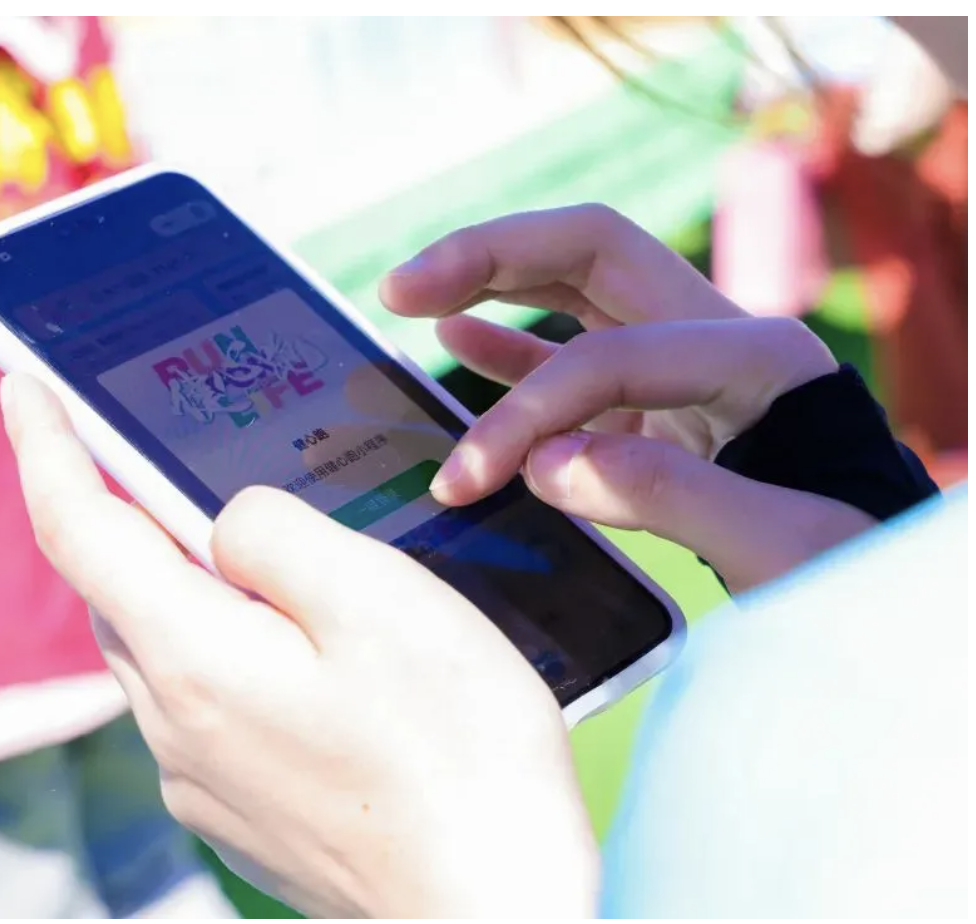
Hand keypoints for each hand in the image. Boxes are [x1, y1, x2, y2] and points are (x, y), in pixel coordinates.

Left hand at [1, 373, 598, 918]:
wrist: (494, 907)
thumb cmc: (457, 753)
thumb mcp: (380, 599)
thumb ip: (278, 534)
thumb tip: (224, 522)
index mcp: (193, 658)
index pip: (79, 528)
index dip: (44, 446)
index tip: (23, 383)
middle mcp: (173, 724)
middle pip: (120, 588)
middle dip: (130, 514)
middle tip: (170, 453)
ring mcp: (201, 778)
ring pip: (163, 645)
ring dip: (187, 587)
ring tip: (265, 555)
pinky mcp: (236, 810)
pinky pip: (204, 701)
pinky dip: (229, 651)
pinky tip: (309, 653)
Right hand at [381, 204, 875, 592]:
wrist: (892, 587)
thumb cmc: (852, 565)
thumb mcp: (783, 544)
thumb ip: (668, 495)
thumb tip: (543, 465)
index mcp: (756, 354)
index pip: (606, 356)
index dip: (525, 411)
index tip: (465, 479)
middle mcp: (717, 337)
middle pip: (590, 253)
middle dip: (490, 258)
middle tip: (401, 288)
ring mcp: (686, 367)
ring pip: (575, 289)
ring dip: (490, 283)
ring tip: (409, 297)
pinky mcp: (660, 409)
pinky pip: (574, 352)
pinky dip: (512, 343)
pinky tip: (456, 339)